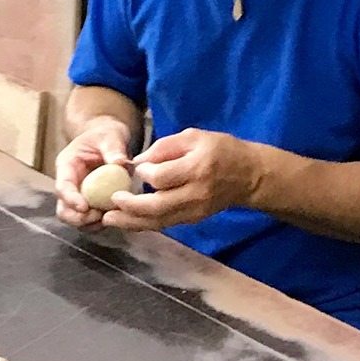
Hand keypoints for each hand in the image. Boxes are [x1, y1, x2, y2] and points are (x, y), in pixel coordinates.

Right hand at [53, 117, 132, 227]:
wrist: (108, 139)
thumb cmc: (106, 135)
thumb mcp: (110, 136)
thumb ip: (114, 149)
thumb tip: (120, 163)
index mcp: (67, 165)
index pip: (63, 186)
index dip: (71, 200)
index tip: (85, 207)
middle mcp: (70, 184)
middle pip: (63, 209)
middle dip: (78, 218)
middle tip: (99, 216)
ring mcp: (79, 195)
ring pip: (76, 219)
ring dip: (90, 224)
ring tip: (109, 217)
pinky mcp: (91, 203)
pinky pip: (91, 220)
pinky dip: (100, 223)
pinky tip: (115, 216)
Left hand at [100, 128, 261, 231]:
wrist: (249, 175)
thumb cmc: (221, 150)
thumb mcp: (194, 136)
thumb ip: (164, 147)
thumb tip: (138, 162)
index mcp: (197, 168)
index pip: (162, 177)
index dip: (144, 174)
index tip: (137, 168)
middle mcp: (196, 193)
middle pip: (157, 206)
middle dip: (130, 206)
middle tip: (110, 202)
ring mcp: (196, 210)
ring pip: (159, 221)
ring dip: (132, 222)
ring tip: (110, 219)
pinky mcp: (194, 219)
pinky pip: (166, 224)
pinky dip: (145, 224)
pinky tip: (128, 221)